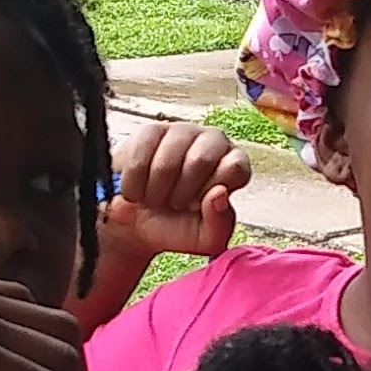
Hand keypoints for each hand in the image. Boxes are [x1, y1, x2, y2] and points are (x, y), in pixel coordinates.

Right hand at [99, 121, 247, 268]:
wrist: (137, 223)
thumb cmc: (177, 226)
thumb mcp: (205, 239)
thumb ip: (219, 223)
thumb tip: (219, 193)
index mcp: (234, 165)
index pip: (235, 167)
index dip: (211, 192)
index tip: (197, 206)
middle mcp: (213, 141)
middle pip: (201, 160)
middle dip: (181, 193)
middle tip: (174, 205)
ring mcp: (182, 131)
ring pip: (167, 161)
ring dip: (156, 192)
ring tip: (155, 199)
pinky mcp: (151, 131)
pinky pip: (140, 155)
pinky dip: (134, 183)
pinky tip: (137, 190)